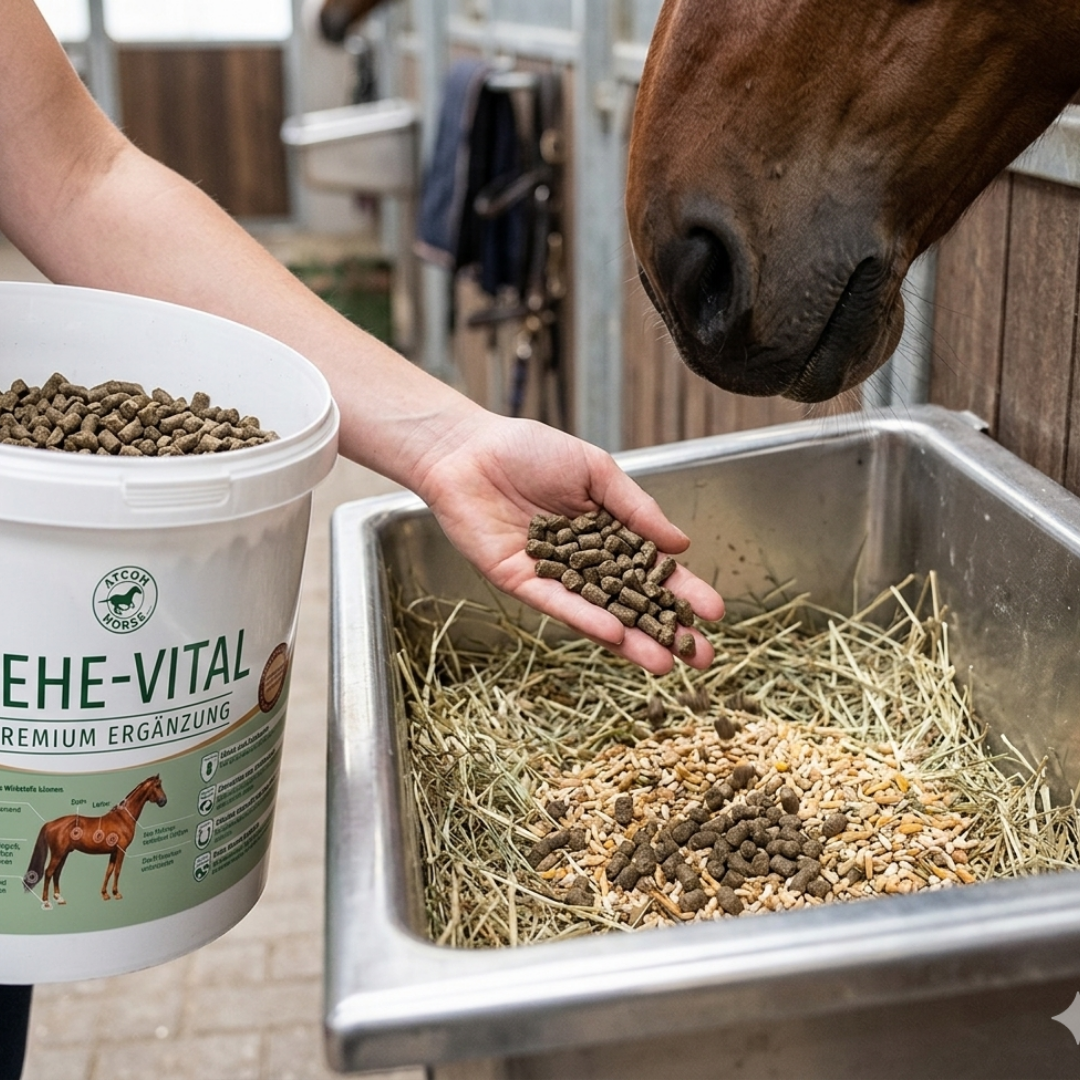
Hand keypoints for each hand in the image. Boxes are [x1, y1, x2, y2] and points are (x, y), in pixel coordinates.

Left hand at [414, 412, 724, 674]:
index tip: (715, 612)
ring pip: (599, 613)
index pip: (652, 569)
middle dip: (666, 630)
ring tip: (665, 663)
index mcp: (606, 532)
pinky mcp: (522, 582)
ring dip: (631, 640)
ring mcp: (555, 576)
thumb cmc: (530, 451)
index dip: (683, 590)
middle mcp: (584, 561)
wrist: (470, 451)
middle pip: (632, 601)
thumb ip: (636, 508)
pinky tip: (615, 636)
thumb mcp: (596, 471)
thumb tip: (679, 543)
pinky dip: (586, 618)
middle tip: (701, 656)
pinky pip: (559, 604)